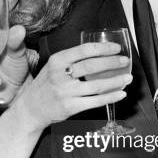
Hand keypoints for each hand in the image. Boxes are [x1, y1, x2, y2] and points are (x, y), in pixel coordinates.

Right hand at [15, 41, 131, 130]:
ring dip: (116, 81)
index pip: (84, 50)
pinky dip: (110, 97)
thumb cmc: (45, 85)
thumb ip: (71, 60)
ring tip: (127, 78)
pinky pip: (95, 101)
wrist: (30, 109)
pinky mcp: (70, 107)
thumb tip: (100, 53)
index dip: (103, 48)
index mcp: (57, 60)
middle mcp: (60, 75)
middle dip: (112, 63)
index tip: (117, 48)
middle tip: (125, 61)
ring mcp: (65, 92)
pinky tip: (120, 94)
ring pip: (97, 85)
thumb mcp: (52, 67)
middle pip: (92, 66)